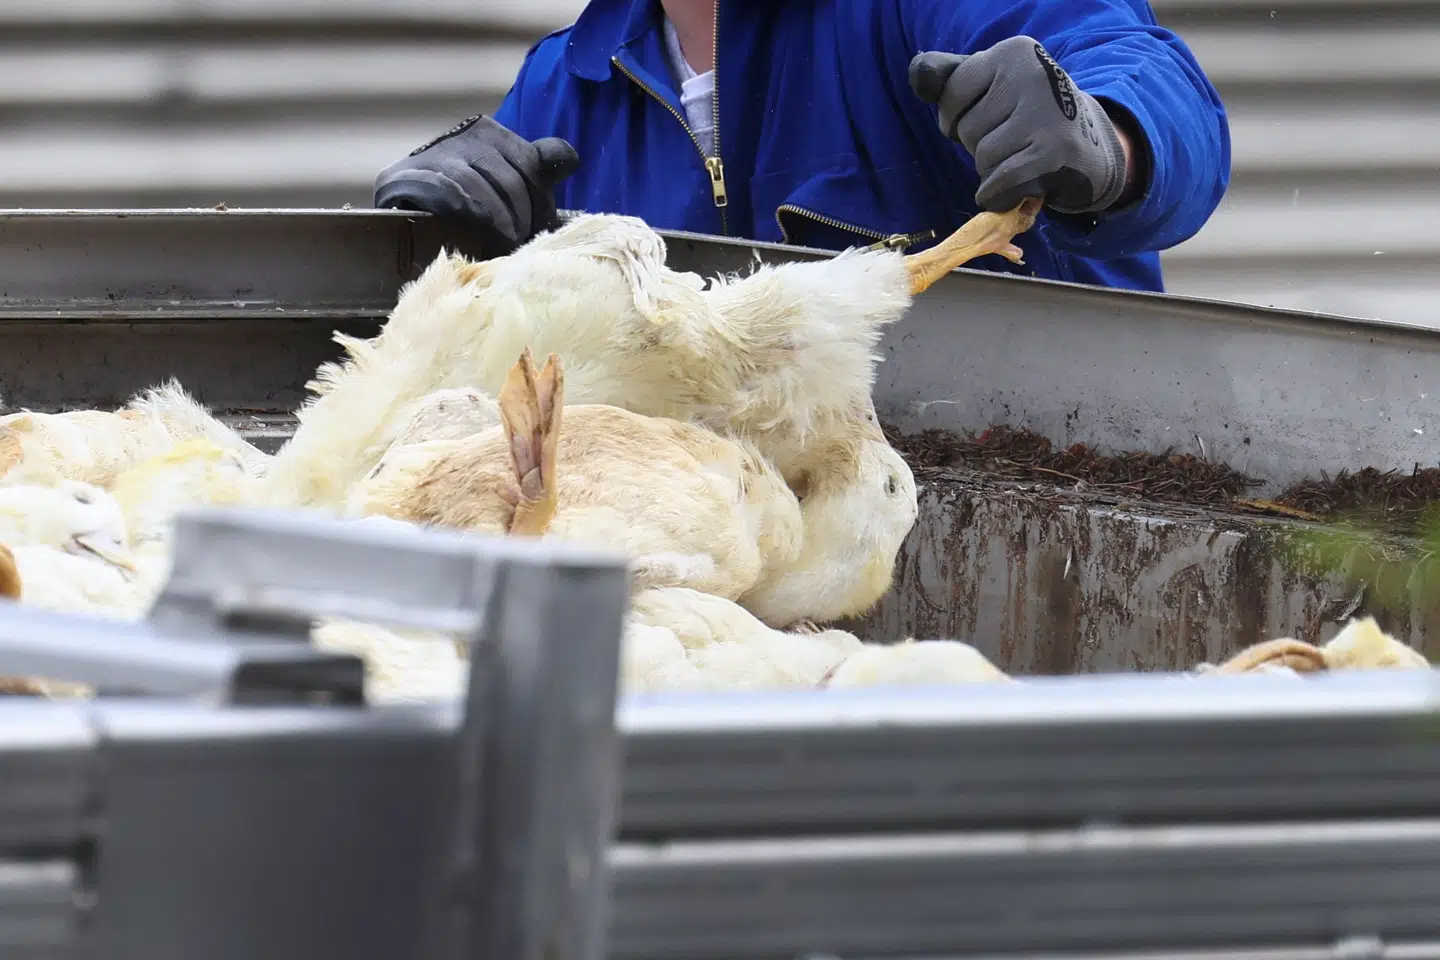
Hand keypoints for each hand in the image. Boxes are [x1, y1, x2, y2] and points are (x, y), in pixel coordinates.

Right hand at [374, 115, 580, 256]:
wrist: (401, 227)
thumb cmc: (465, 215)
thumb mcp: (507, 189)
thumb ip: (539, 170)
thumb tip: (571, 159)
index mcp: (489, 133)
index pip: (531, 164)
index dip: (540, 204)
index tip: (536, 231)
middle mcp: (461, 135)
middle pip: (510, 180)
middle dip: (521, 220)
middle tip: (519, 247)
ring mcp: (430, 155)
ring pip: (481, 188)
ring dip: (497, 225)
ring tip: (501, 249)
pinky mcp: (400, 178)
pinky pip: (446, 193)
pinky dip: (466, 215)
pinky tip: (474, 232)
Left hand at [909, 37, 1132, 214]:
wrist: (1093, 148)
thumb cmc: (1031, 116)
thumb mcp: (994, 85)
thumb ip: (951, 78)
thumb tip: (918, 74)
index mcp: (1014, 51)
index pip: (950, 96)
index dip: (956, 119)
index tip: (986, 119)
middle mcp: (1032, 74)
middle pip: (966, 130)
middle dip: (981, 144)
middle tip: (1017, 139)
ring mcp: (1046, 113)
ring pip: (981, 158)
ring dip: (994, 170)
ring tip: (1024, 157)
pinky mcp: (1053, 153)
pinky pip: (997, 184)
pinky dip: (998, 195)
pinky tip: (1020, 186)